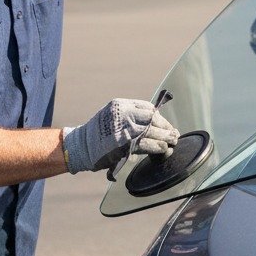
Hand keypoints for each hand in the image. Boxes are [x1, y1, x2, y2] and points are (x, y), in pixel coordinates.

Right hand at [63, 99, 178, 175]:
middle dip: (165, 127)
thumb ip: (129, 116)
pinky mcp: (125, 144)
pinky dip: (157, 147)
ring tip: (172, 142)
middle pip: (152, 119)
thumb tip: (152, 120)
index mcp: (121, 105)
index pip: (147, 107)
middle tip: (174, 133)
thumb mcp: (112, 116)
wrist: (81, 147)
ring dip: (165, 138)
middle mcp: (124, 114)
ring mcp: (125, 129)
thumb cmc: (97, 133)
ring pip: (152, 132)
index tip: (163, 123)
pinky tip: (163, 149)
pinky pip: (147, 144)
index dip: (158, 117)